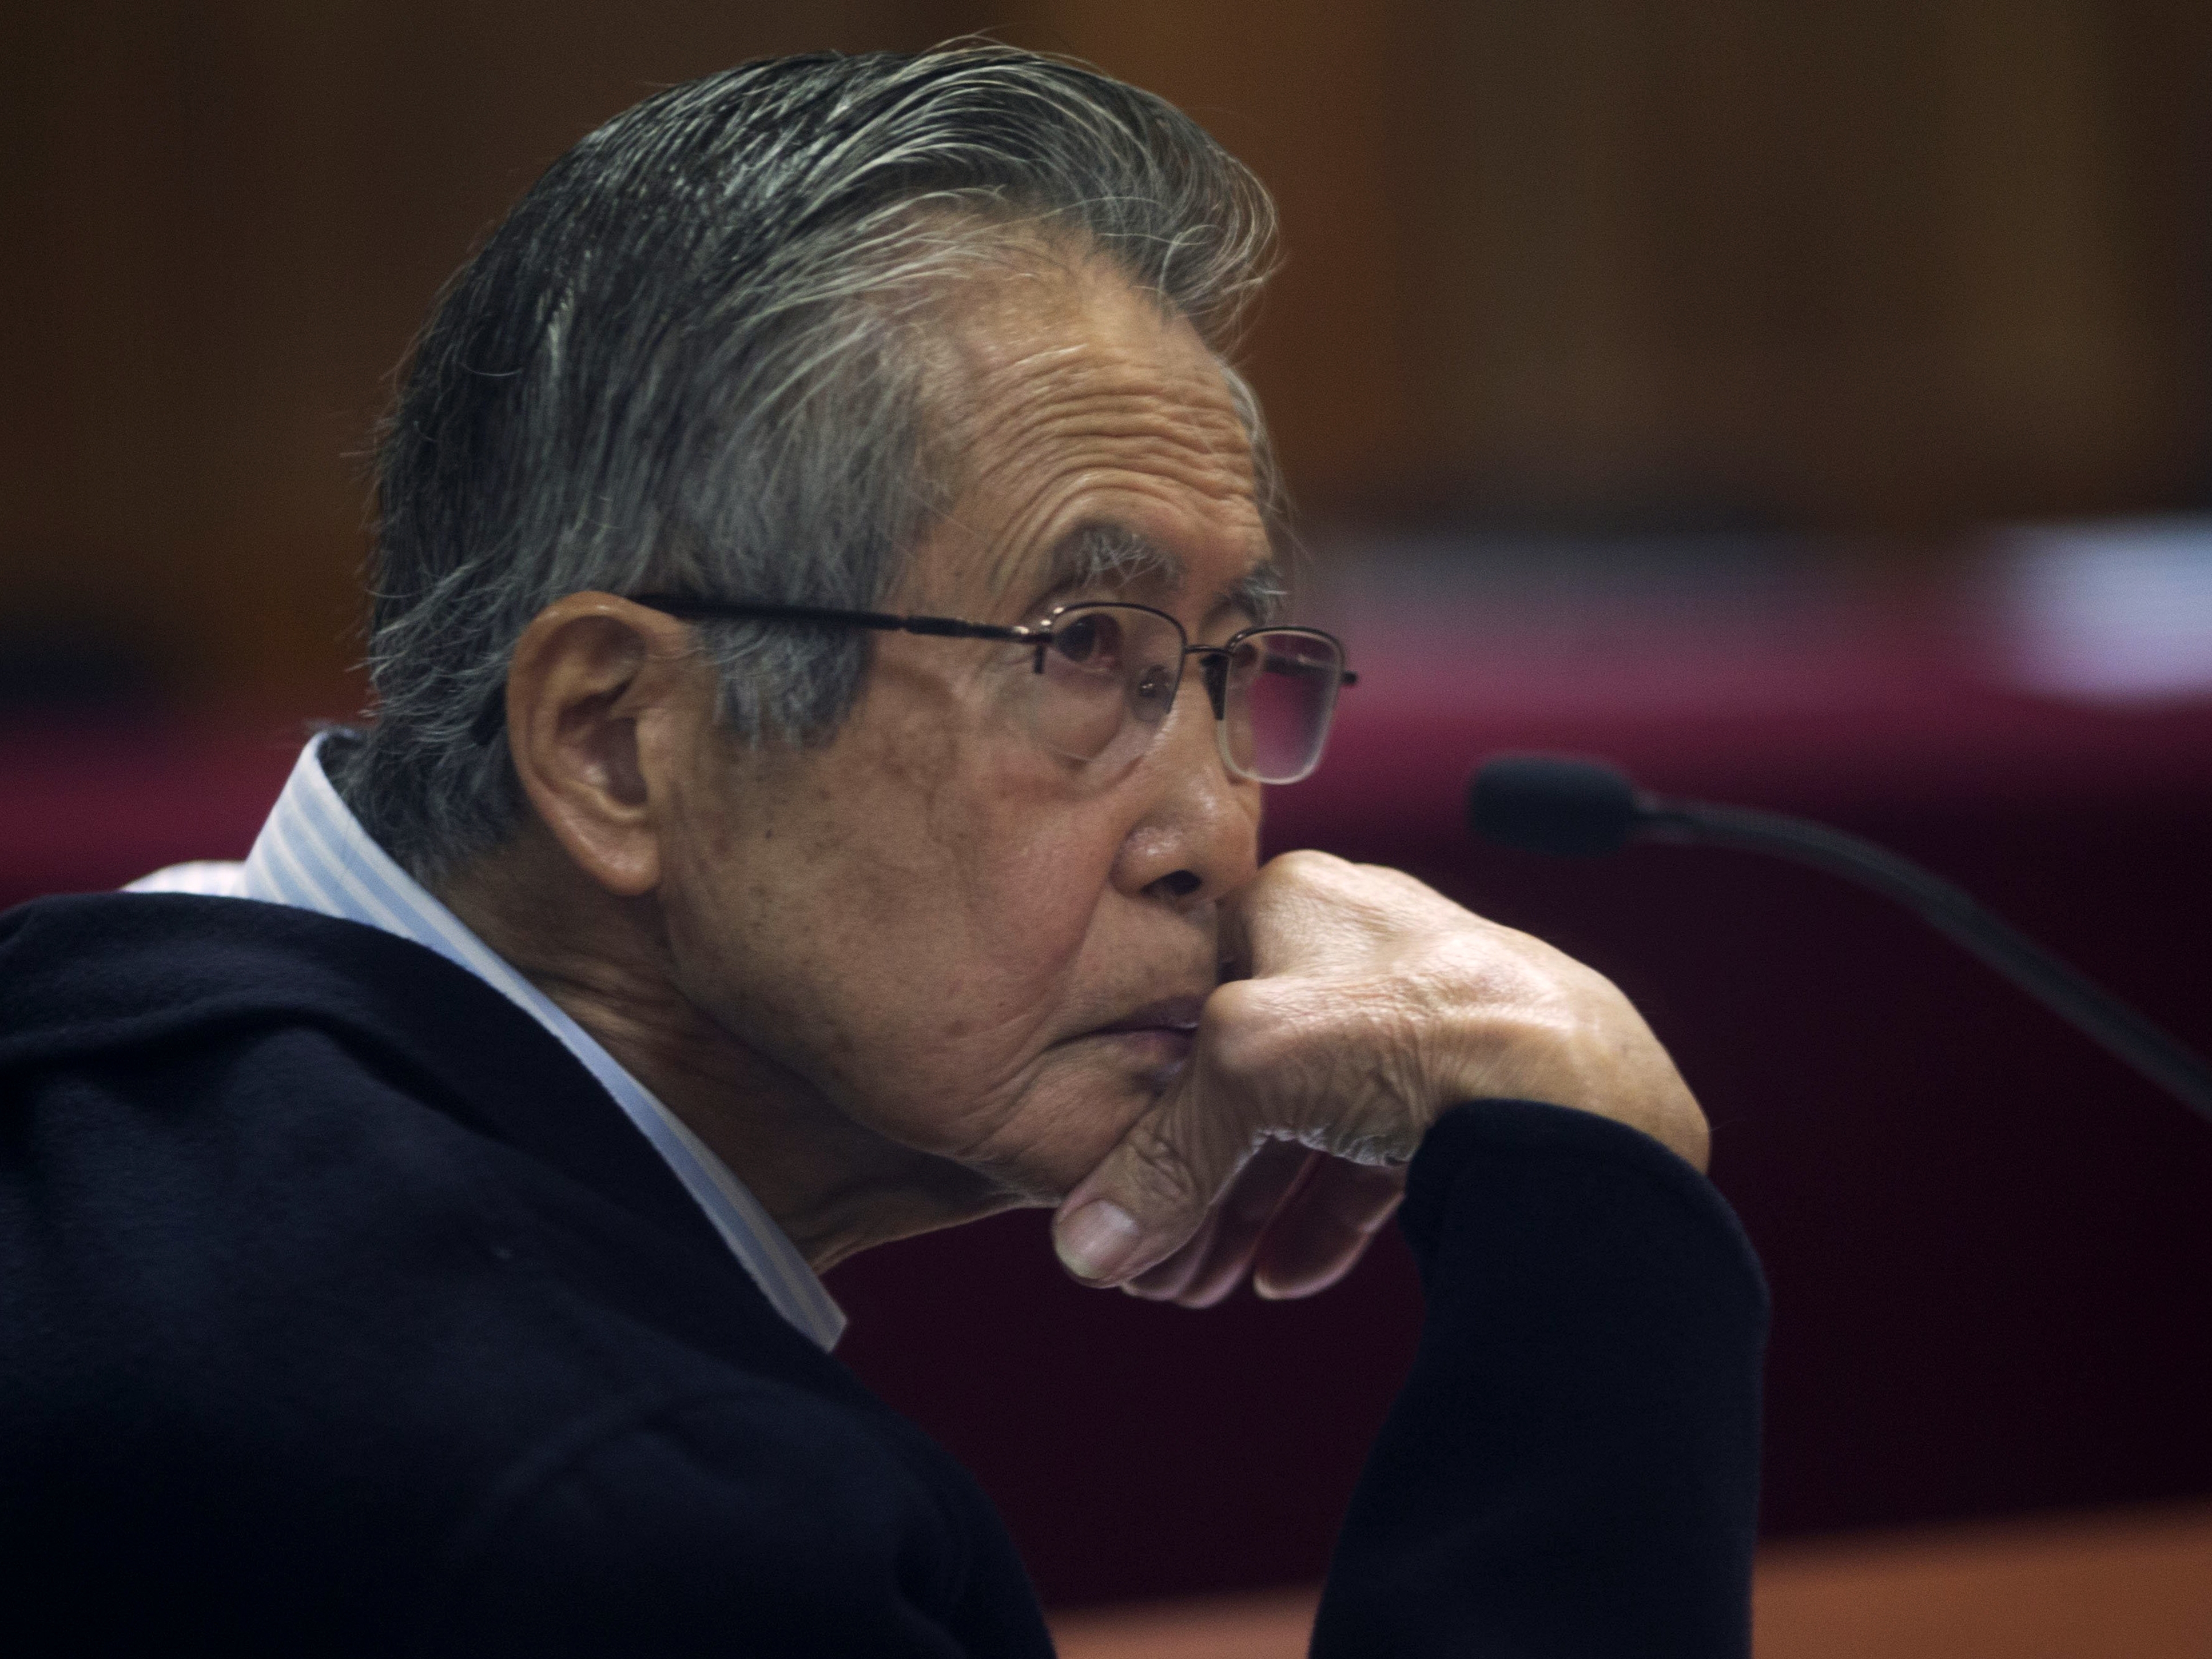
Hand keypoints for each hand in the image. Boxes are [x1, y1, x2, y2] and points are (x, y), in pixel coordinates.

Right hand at [1051, 851, 1706, 1299]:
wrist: (1587, 1097)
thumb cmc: (1421, 1031)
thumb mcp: (1250, 1075)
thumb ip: (1159, 1161)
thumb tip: (1087, 1243)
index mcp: (1295, 900)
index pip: (1183, 997)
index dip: (1143, 1101)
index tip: (1116, 1185)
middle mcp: (1361, 944)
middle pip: (1244, 1071)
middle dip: (1196, 1178)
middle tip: (1160, 1264)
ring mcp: (1424, 1014)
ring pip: (1310, 1118)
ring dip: (1252, 1207)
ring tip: (1211, 1283)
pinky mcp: (1475, 1084)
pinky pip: (1378, 1152)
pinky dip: (1327, 1213)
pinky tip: (1291, 1273)